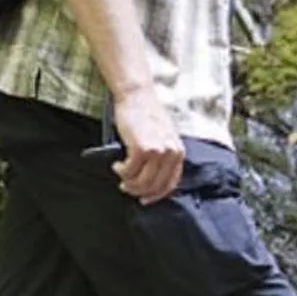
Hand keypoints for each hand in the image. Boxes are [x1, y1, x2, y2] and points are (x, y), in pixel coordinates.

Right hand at [111, 86, 183, 203]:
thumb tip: (150, 178)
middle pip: (154, 186)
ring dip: (128, 183)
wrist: (137, 96)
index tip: (145, 199)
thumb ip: (162, 156)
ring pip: (141, 182)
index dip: (156, 195)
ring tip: (121, 174)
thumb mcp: (163, 137)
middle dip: (138, 191)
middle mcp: (171, 153)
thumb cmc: (147, 114)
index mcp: (178, 152)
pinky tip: (117, 165)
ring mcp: (157, 151)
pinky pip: (129, 171)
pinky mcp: (142, 148)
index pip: (170, 184)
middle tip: (127, 188)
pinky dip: (121, 171)